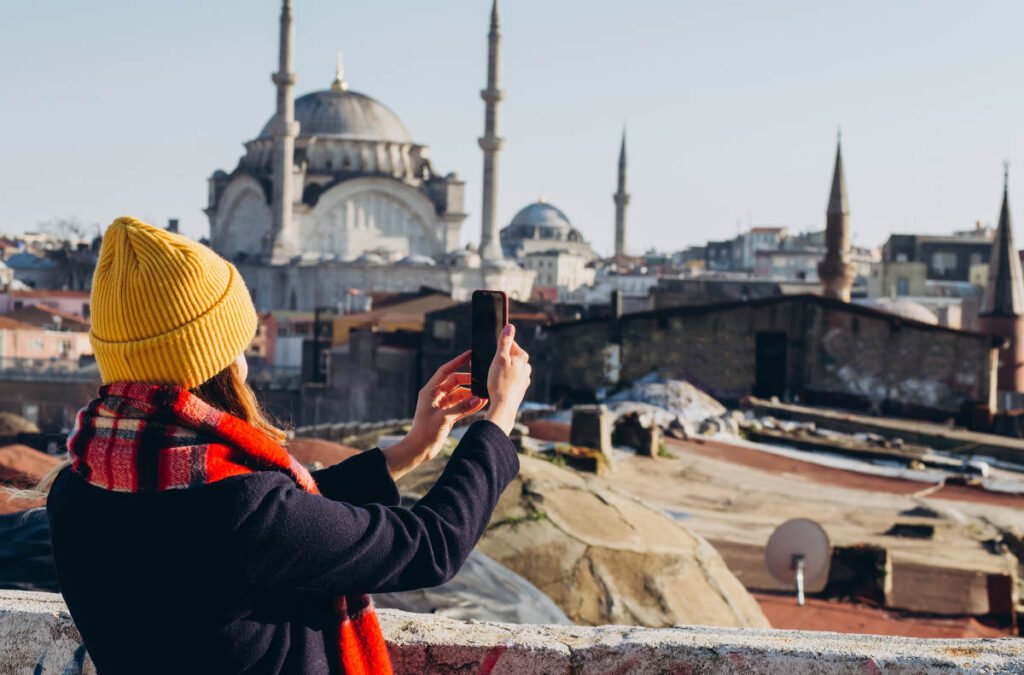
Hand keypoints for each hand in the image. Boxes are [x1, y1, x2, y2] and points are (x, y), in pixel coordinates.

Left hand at [382, 351, 485, 479]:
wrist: (419, 450)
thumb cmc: (425, 433)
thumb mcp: (444, 418)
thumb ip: (461, 407)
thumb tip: (478, 399)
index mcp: (430, 392)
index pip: (445, 371)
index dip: (457, 361)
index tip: (470, 354)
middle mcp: (435, 396)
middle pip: (454, 382)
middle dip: (468, 381)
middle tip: (482, 380)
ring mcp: (441, 405)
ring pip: (459, 394)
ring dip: (470, 394)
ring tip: (484, 394)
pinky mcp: (446, 415)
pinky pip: (460, 405)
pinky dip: (469, 404)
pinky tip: (481, 403)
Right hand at [484, 324, 531, 434]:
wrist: (504, 406)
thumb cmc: (499, 382)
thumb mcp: (499, 359)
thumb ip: (504, 342)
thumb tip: (510, 326)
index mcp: (522, 357)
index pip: (510, 344)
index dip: (499, 349)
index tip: (493, 358)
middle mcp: (526, 366)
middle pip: (510, 356)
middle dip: (501, 360)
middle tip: (492, 369)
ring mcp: (525, 378)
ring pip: (511, 368)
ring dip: (503, 370)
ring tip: (495, 379)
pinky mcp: (521, 387)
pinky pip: (511, 379)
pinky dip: (505, 380)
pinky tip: (499, 386)